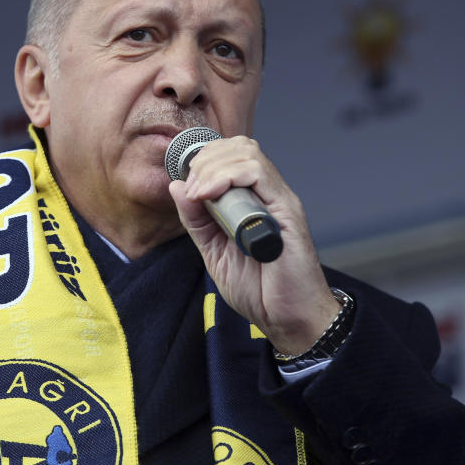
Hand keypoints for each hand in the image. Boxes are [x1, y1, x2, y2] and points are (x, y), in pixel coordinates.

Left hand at [168, 136, 338, 354]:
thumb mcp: (213, 251)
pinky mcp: (287, 211)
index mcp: (253, 200)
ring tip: (198, 194)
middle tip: (192, 190)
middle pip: (239, 146)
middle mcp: (268, 195)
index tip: (186, 186)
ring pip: (247, 153)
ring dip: (212, 168)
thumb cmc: (258, 289)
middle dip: (205, 160)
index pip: (231, 155)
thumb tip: (177, 186)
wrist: (285, 318)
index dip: (203, 160)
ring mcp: (279, 200)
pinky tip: (210, 196)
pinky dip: (228, 177)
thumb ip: (196, 220)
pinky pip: (260, 174)